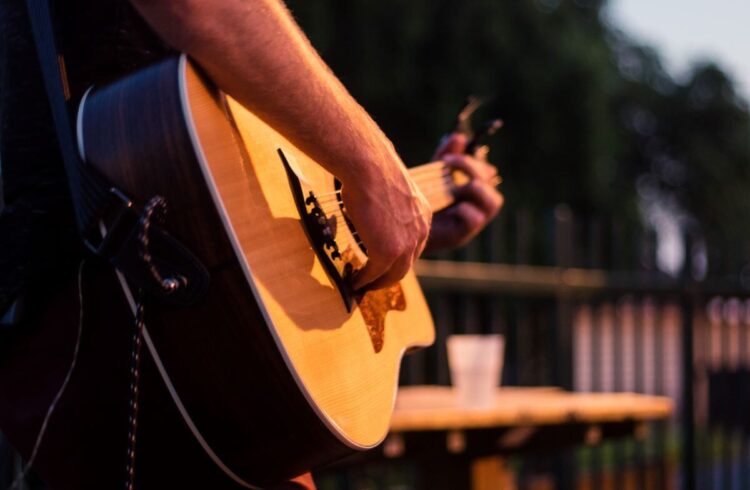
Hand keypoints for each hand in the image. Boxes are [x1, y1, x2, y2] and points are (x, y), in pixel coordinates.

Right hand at [342, 144, 431, 290]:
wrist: (368, 166)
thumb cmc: (371, 168)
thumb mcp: (388, 189)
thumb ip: (387, 205)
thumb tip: (370, 205)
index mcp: (422, 215)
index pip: (413, 245)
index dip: (397, 257)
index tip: (383, 264)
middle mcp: (420, 232)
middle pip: (406, 264)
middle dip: (388, 277)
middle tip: (371, 283)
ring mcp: (406, 244)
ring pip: (394, 274)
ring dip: (376, 284)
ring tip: (361, 287)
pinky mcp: (388, 252)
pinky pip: (375, 274)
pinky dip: (364, 281)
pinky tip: (353, 282)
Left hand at [424, 133, 503, 252]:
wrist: (402, 230)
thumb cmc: (420, 201)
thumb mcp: (432, 174)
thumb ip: (445, 156)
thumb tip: (459, 136)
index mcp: (473, 187)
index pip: (486, 169)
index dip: (472, 160)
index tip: (447, 157)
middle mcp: (478, 203)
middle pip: (491, 180)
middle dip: (470, 167)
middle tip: (447, 162)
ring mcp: (474, 220)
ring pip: (494, 201)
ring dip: (472, 188)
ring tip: (452, 188)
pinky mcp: (464, 234)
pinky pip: (476, 218)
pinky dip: (463, 210)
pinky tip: (448, 210)